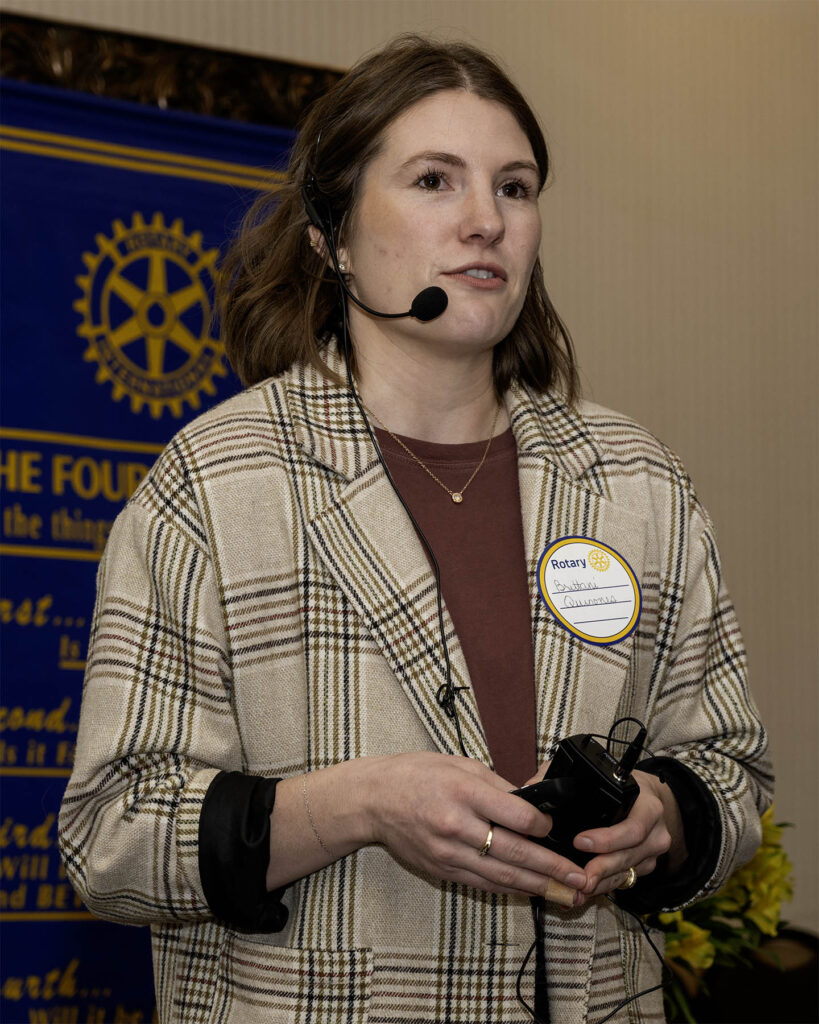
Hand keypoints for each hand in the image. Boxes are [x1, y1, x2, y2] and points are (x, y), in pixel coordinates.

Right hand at [365, 752, 588, 901]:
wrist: (374, 799)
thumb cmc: (417, 774)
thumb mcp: (459, 764)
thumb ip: (497, 786)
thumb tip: (531, 806)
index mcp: (464, 791)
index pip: (516, 816)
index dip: (543, 826)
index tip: (555, 829)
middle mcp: (456, 825)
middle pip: (514, 852)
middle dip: (551, 868)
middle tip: (580, 878)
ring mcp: (447, 852)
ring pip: (501, 875)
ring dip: (536, 886)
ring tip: (565, 894)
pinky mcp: (441, 869)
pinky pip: (481, 883)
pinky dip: (508, 888)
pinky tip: (528, 891)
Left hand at [570, 769, 684, 904]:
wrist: (647, 795)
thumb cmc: (620, 783)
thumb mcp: (601, 774)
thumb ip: (568, 777)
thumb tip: (535, 787)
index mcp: (647, 807)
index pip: (632, 828)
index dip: (607, 839)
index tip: (579, 842)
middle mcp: (655, 831)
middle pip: (628, 855)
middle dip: (601, 868)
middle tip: (578, 876)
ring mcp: (652, 851)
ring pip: (627, 872)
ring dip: (601, 882)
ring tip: (578, 888)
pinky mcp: (646, 865)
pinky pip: (626, 879)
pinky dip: (605, 885)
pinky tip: (585, 891)